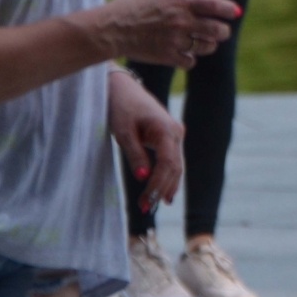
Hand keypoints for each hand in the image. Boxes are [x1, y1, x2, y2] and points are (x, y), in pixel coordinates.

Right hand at [100, 0, 237, 67]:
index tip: (235, 12)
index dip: (228, 9)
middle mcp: (182, 21)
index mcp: (180, 2)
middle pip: (217, 29)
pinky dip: (190, 58)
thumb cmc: (130, 6)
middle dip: (223, 31)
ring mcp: (176, 40)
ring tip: (203, 42)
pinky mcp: (168, 57)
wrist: (110, 30)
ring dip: (209, 45)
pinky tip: (185, 54)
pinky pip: (190, 61)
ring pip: (207, 47)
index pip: (214, 5)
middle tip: (222, 32)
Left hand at [107, 69, 183, 214]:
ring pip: (176, 165)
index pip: (167, 164)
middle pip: (174, 167)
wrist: (122, 87)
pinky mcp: (170, 135)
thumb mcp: (123, 132)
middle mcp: (176, 132)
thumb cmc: (120, 107)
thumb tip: (143, 178)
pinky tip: (164, 192)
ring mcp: (175, 133)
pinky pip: (173, 159)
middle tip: (145, 209)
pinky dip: (168, 176)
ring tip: (153, 205)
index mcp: (166, 130)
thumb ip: (135, 155)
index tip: (144, 202)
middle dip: (161, 189)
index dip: (157, 185)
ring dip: (165, 185)